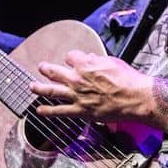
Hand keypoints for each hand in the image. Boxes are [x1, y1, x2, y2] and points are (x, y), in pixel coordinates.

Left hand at [30, 51, 154, 123]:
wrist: (135, 98)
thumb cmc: (127, 80)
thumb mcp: (112, 62)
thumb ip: (97, 60)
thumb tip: (90, 58)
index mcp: (85, 64)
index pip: (70, 56)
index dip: (72, 58)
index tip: (73, 60)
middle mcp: (77, 79)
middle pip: (54, 71)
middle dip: (46, 68)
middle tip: (41, 67)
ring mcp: (77, 95)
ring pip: (51, 90)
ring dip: (39, 88)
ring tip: (32, 86)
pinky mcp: (80, 111)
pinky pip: (59, 111)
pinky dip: (48, 111)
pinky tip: (39, 110)